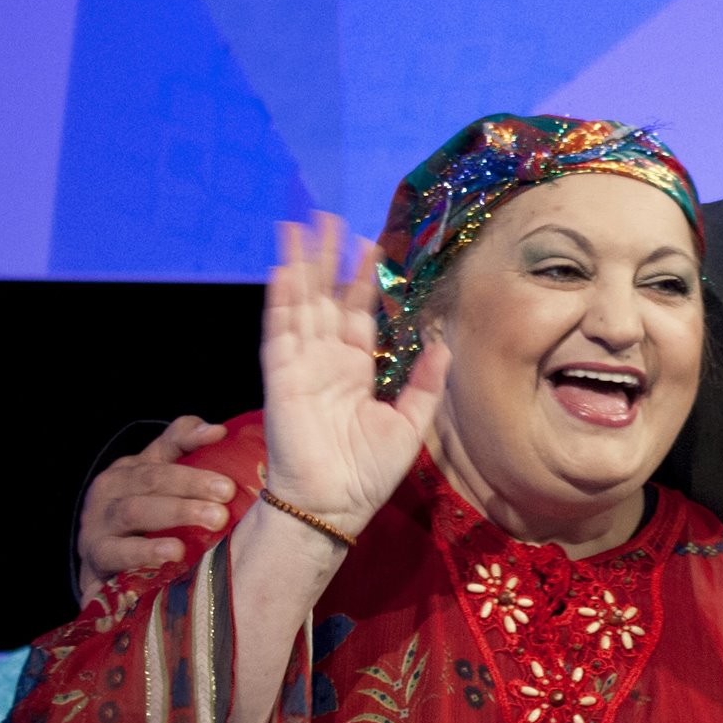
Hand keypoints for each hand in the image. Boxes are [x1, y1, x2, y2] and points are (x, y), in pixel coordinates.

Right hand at [77, 416, 233, 598]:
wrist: (103, 570)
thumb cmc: (148, 528)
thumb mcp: (170, 493)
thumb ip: (192, 459)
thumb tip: (218, 432)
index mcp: (134, 468)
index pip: (166, 444)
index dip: (191, 438)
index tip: (220, 436)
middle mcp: (112, 488)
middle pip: (151, 478)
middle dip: (191, 483)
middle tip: (227, 493)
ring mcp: (98, 521)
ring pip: (134, 511)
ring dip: (176, 513)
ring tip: (212, 519)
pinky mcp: (95, 556)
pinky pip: (118, 552)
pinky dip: (145, 552)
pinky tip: (174, 553)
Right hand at [260, 213, 446, 536]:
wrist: (333, 505)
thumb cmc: (367, 473)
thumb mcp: (409, 424)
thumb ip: (424, 384)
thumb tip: (443, 344)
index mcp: (354, 370)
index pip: (357, 313)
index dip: (361, 279)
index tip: (369, 244)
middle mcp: (325, 360)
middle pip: (324, 297)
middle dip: (326, 258)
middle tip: (328, 218)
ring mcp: (300, 365)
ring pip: (300, 303)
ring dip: (300, 265)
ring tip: (300, 227)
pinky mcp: (281, 377)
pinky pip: (280, 331)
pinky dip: (282, 300)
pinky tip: (285, 270)